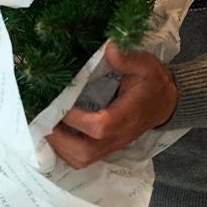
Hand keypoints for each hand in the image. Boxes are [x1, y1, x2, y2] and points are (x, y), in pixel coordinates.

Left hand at [46, 42, 177, 168]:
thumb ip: (128, 58)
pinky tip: (53, 133)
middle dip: (59, 139)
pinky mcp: (105, 146)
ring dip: (58, 147)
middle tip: (41, 118)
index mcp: (126, 116)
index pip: (98, 126)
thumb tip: (109, 47)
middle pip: (84, 152)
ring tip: (42, 126)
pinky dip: (64, 151)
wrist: (166, 101)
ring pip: (81, 159)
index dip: (75, 118)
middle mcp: (117, 136)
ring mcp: (111, 145)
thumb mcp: (145, 64)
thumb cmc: (153, 81)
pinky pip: (82, 158)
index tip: (57, 102)